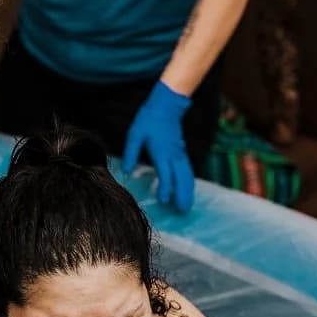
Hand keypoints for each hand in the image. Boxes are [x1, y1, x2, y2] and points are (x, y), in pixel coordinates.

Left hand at [123, 80, 195, 212]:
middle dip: (183, 195)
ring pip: (188, 176)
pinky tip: (188, 191)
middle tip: (182, 212)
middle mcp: (174, 155)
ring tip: (187, 206)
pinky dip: (189, 183)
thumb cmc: (149, 120)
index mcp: (161, 152)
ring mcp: (180, 155)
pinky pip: (188, 171)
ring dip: (188, 192)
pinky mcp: (182, 153)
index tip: (164, 201)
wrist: (166, 105)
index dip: (166, 188)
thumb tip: (126, 171)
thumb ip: (131, 153)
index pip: (166, 173)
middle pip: (182, 179)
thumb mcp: (135, 135)